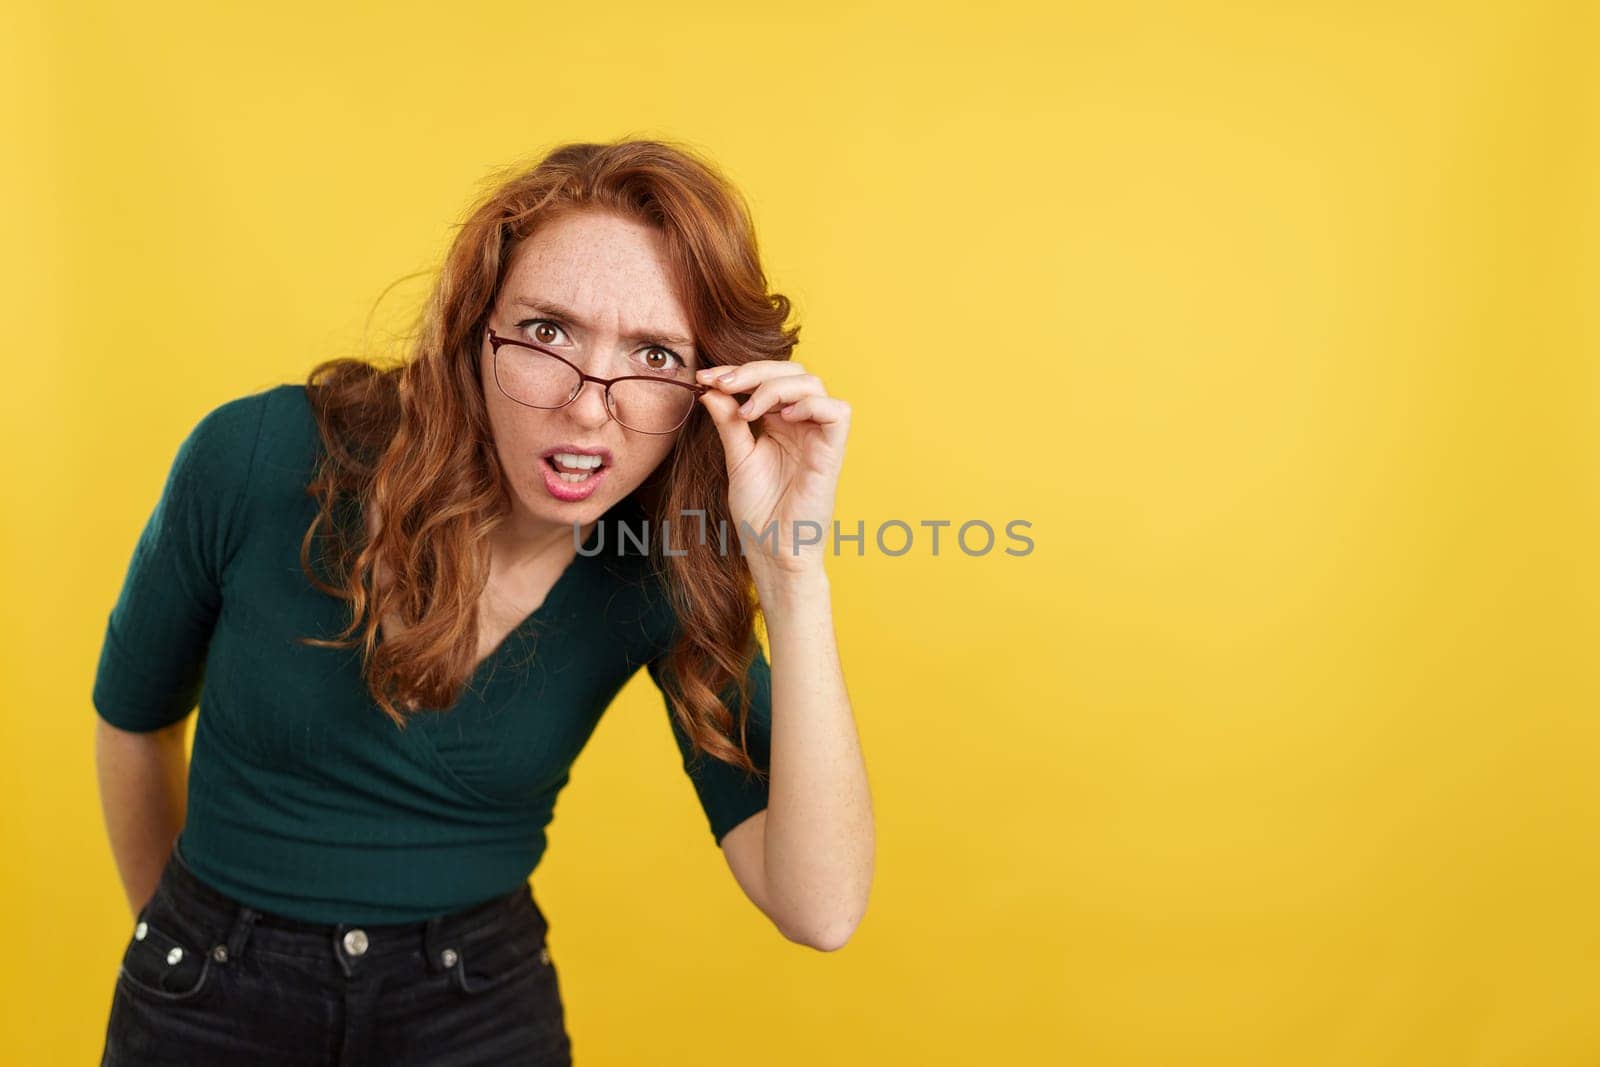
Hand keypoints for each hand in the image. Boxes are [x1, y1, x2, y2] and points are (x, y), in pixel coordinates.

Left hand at [695, 360, 850, 576]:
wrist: (772, 550)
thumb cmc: (759, 512)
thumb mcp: (737, 457)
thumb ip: (728, 422)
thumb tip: (711, 388)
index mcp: (781, 423)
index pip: (769, 378)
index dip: (739, 371)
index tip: (707, 377)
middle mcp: (803, 425)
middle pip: (793, 371)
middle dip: (755, 370)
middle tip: (723, 383)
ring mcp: (819, 437)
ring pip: (813, 384)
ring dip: (776, 386)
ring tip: (748, 409)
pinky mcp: (832, 453)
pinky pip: (838, 412)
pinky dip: (812, 405)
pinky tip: (784, 417)